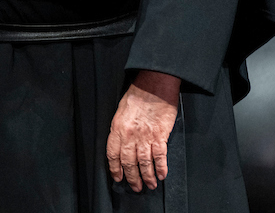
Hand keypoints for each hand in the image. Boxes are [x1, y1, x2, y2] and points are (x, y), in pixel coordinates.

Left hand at [106, 70, 180, 191]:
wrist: (153, 86)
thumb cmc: (137, 96)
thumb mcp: (121, 111)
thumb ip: (120, 129)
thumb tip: (122, 144)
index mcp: (117, 128)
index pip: (112, 154)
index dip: (115, 168)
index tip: (118, 177)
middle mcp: (129, 135)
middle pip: (128, 162)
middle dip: (131, 177)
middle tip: (135, 187)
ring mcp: (145, 137)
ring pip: (144, 163)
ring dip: (147, 176)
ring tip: (149, 185)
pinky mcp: (160, 135)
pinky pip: (160, 156)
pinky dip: (161, 168)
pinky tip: (162, 175)